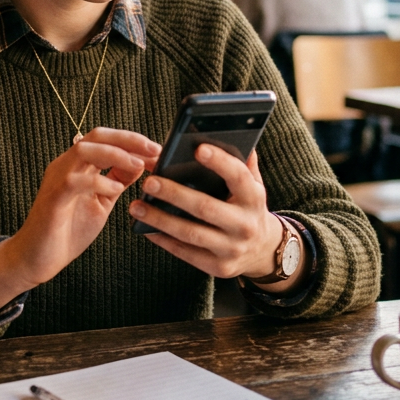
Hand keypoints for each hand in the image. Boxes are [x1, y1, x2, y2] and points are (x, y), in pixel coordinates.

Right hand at [0, 128, 160, 316]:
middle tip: (154, 150)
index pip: (105, 139)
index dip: (132, 141)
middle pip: (97, 136)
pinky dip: (98, 181)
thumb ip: (116, 181)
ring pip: (84, 149)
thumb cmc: (67, 231)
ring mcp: (57, 179)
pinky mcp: (53, 198)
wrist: (36, 258)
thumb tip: (139, 163)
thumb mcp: (101, 203)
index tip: (157, 151)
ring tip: (138, 166)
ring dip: (115, 154)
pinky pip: (74, 180)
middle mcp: (65, 165)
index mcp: (77, 165)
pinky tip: (116, 190)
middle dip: (128, 139)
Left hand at [129, 146, 284, 281]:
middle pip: (206, 208)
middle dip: (175, 194)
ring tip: (136, 206)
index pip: (239, 177)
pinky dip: (164, 240)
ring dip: (160, 219)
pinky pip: (186, 253)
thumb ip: (243, 162)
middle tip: (149, 182)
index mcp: (254, 198)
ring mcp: (232, 249)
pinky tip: (146, 228)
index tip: (197, 148)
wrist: (263, 251)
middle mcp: (245, 225)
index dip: (220, 162)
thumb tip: (231, 131)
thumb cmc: (247, 207)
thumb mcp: (253, 185)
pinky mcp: (218, 268)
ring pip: (191, 234)